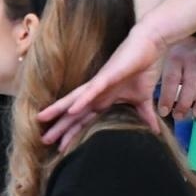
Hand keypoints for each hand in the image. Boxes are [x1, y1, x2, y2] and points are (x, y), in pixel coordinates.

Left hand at [37, 25, 164, 146]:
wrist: (151, 46)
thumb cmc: (144, 69)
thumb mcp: (144, 100)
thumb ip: (145, 115)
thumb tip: (153, 131)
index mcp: (104, 100)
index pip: (84, 120)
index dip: (73, 134)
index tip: (61, 149)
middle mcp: (97, 93)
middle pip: (74, 113)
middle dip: (59, 127)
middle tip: (43, 141)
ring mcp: (100, 84)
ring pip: (75, 100)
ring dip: (59, 111)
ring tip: (42, 119)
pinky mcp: (107, 76)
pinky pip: (92, 90)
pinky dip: (82, 100)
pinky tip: (70, 110)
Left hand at [156, 38, 195, 120]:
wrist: (195, 41)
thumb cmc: (176, 63)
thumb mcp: (164, 66)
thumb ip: (158, 88)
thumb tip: (154, 117)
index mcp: (174, 59)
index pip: (171, 79)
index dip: (167, 97)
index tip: (164, 112)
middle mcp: (192, 59)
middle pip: (190, 82)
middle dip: (185, 102)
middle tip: (180, 117)